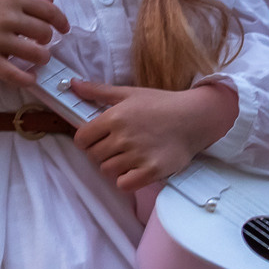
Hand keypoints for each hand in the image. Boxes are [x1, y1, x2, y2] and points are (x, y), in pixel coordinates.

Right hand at [0, 0, 69, 85]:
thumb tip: (50, 0)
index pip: (49, 11)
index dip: (61, 22)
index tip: (64, 29)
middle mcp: (8, 17)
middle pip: (45, 34)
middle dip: (47, 42)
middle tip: (40, 44)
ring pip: (36, 55)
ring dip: (41, 59)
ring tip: (35, 60)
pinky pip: (14, 74)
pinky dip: (27, 79)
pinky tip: (30, 79)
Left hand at [69, 80, 238, 190]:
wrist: (195, 118)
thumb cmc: (161, 104)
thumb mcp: (129, 93)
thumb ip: (98, 91)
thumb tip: (73, 84)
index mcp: (115, 116)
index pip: (81, 139)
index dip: (86, 140)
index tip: (97, 139)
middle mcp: (124, 136)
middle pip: (93, 156)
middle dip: (101, 153)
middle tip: (117, 147)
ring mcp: (137, 155)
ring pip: (107, 171)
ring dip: (115, 167)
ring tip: (130, 156)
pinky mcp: (151, 171)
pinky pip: (124, 184)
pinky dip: (127, 180)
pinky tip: (136, 169)